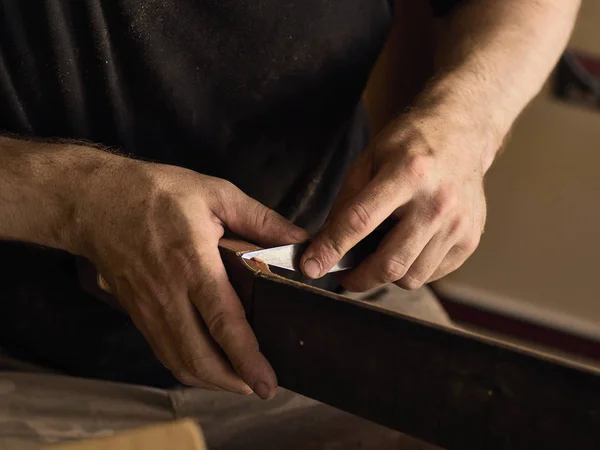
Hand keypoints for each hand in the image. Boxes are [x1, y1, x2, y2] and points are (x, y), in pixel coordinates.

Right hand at [75, 157, 307, 397]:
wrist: (96, 202)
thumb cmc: (158, 193)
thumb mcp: (216, 193)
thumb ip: (261, 220)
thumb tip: (300, 240)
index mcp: (192, 263)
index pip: (222, 322)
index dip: (246, 358)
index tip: (267, 383)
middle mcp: (168, 295)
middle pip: (199, 357)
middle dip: (233, 382)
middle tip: (261, 387)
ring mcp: (149, 309)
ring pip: (180, 362)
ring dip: (212, 380)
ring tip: (241, 381)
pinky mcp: (138, 314)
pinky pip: (164, 353)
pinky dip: (189, 368)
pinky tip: (209, 365)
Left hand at [300, 110, 493, 291]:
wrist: (461, 134)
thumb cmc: (409, 146)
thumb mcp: (368, 160)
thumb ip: (346, 203)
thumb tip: (324, 245)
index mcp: (407, 173)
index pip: (360, 221)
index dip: (330, 248)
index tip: (311, 267)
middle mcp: (437, 202)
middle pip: (391, 262)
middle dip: (359, 278)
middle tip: (344, 275)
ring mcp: (459, 223)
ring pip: (412, 276)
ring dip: (386, 274)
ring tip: (379, 252)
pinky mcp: (471, 239)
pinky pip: (432, 274)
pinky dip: (412, 269)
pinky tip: (407, 245)